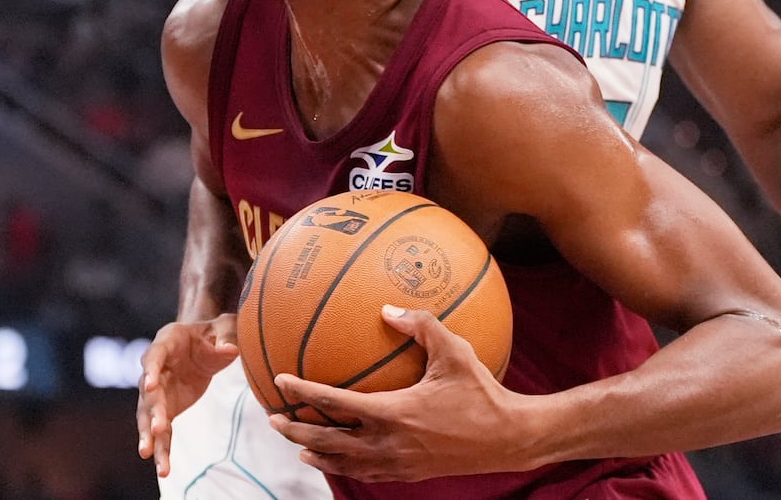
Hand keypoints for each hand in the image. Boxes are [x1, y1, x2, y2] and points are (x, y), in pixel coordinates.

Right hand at [136, 315, 240, 476]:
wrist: (207, 343)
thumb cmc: (214, 332)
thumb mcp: (225, 328)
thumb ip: (226, 336)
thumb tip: (230, 349)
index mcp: (166, 342)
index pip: (153, 356)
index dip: (150, 369)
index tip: (149, 384)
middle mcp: (155, 369)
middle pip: (148, 392)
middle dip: (152, 410)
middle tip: (157, 428)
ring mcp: (157, 391)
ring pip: (148, 416)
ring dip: (149, 435)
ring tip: (148, 454)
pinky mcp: (165, 409)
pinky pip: (162, 431)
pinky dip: (162, 448)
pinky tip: (163, 468)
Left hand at [268, 305, 532, 481]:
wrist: (507, 438)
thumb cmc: (481, 392)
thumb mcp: (454, 351)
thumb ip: (421, 326)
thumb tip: (387, 308)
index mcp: (392, 412)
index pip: (335, 403)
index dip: (303, 392)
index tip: (281, 381)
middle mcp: (387, 442)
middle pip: (327, 440)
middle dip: (296, 430)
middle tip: (273, 418)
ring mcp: (397, 462)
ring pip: (343, 463)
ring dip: (317, 453)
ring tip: (298, 444)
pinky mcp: (409, 473)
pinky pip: (367, 473)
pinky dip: (345, 467)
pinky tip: (340, 460)